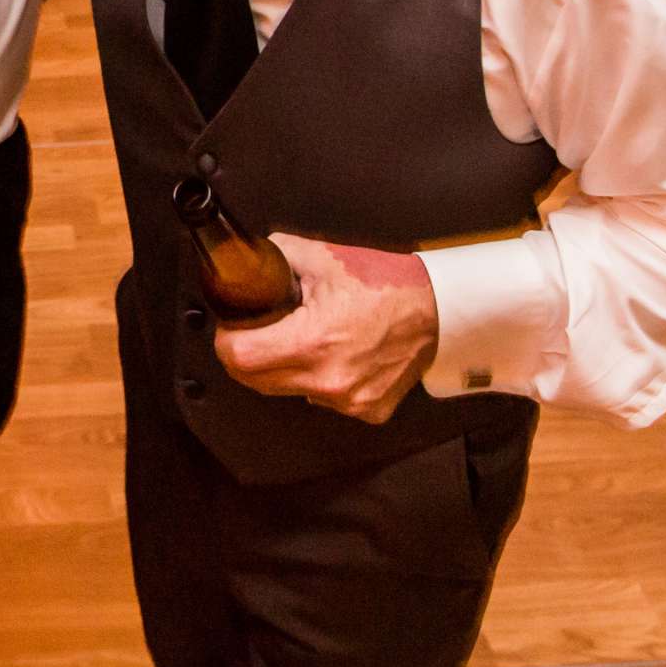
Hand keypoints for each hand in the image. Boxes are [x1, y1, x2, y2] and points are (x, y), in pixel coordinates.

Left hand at [212, 235, 437, 424]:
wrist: (437, 310)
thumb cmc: (385, 284)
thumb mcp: (322, 257)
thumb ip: (276, 255)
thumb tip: (248, 257)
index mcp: (312, 341)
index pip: (239, 357)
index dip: (227, 340)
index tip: (234, 327)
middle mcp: (328, 379)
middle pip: (255, 380)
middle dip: (249, 355)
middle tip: (261, 331)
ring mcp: (349, 400)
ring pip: (288, 391)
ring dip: (285, 369)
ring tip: (306, 339)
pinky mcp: (367, 411)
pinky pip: (323, 399)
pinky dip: (320, 379)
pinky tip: (336, 355)